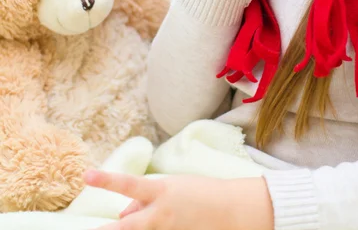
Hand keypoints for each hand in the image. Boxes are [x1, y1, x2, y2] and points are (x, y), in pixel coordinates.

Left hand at [84, 170, 272, 229]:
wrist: (231, 211)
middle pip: (126, 226)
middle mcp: (160, 215)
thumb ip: (145, 199)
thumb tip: (123, 216)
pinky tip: (169, 220)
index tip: (86, 175)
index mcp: (161, 192)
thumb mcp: (172, 187)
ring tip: (152, 214)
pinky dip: (151, 229)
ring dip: (135, 224)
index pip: (128, 184)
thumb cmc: (200, 192)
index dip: (106, 180)